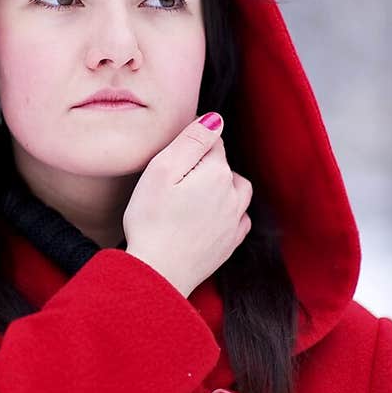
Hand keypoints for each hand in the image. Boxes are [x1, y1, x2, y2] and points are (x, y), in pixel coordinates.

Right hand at [123, 113, 252, 296]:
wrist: (158, 272)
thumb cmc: (151, 221)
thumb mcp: (162, 170)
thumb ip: (191, 140)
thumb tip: (215, 119)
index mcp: (217, 173)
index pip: (212, 143)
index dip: (191, 145)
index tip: (173, 158)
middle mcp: (233, 195)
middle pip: (226, 167)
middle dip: (208, 166)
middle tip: (177, 179)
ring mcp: (234, 222)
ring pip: (238, 192)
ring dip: (223, 187)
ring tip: (196, 194)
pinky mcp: (229, 244)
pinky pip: (240, 220)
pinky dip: (230, 213)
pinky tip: (212, 216)